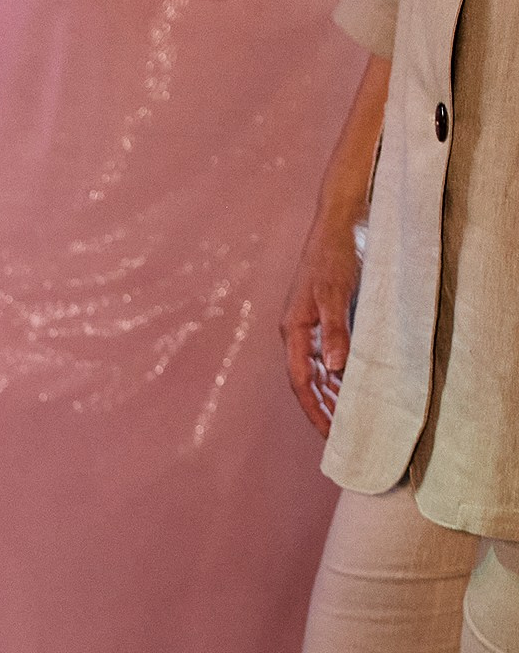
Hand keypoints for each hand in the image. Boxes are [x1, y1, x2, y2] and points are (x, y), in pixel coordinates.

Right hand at [282, 190, 362, 435]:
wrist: (343, 215)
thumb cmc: (336, 250)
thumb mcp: (337, 290)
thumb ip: (336, 330)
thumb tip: (336, 368)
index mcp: (294, 329)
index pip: (302, 382)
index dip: (315, 409)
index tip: (330, 433)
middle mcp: (300, 332)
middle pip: (309, 382)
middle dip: (323, 409)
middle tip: (342, 437)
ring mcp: (313, 324)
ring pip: (321, 370)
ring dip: (334, 394)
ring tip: (351, 418)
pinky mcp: (329, 315)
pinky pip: (332, 355)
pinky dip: (343, 373)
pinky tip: (357, 384)